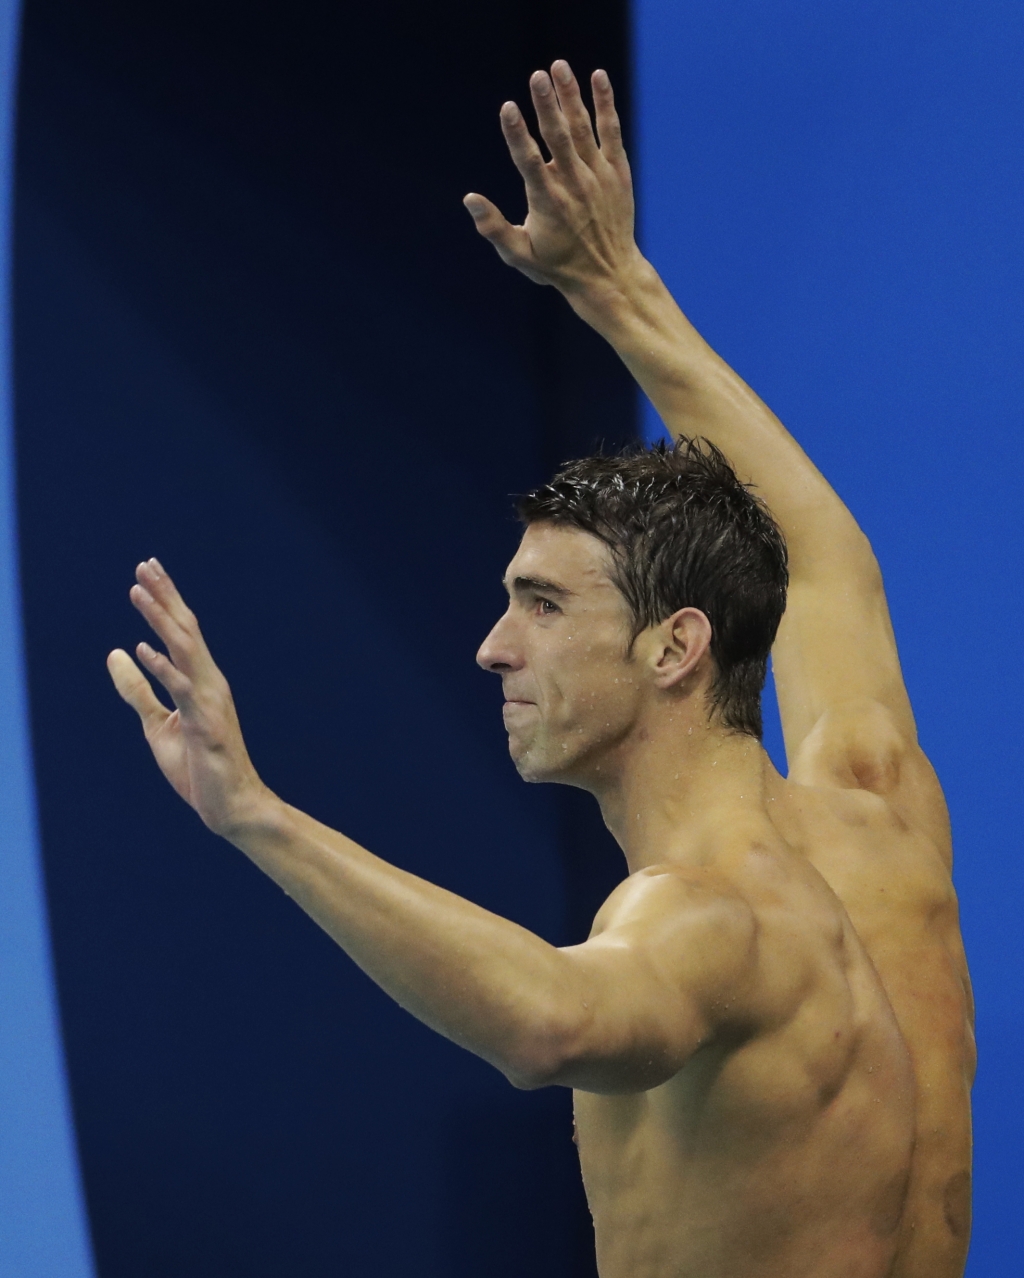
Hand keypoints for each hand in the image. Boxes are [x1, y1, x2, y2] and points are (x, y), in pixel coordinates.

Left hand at [107, 559, 271, 836]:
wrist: (232, 806)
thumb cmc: (200, 767)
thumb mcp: (158, 725)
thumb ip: (137, 690)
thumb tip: (115, 653)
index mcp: (200, 682)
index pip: (182, 633)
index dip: (165, 601)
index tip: (147, 571)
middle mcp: (210, 684)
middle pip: (186, 631)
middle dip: (165, 597)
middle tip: (145, 566)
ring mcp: (210, 703)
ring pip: (185, 652)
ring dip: (160, 621)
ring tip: (137, 593)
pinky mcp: (206, 726)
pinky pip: (183, 691)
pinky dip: (163, 668)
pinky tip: (143, 649)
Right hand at [464, 62, 641, 297]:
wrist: (610, 275)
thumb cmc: (559, 266)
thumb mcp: (521, 255)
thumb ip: (494, 228)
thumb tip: (469, 199)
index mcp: (548, 202)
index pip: (529, 162)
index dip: (517, 134)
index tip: (508, 108)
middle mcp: (574, 184)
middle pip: (558, 136)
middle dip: (546, 104)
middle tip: (537, 75)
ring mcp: (598, 175)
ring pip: (583, 127)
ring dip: (571, 95)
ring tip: (558, 66)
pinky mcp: (617, 171)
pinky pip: (611, 131)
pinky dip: (605, 104)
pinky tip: (598, 77)